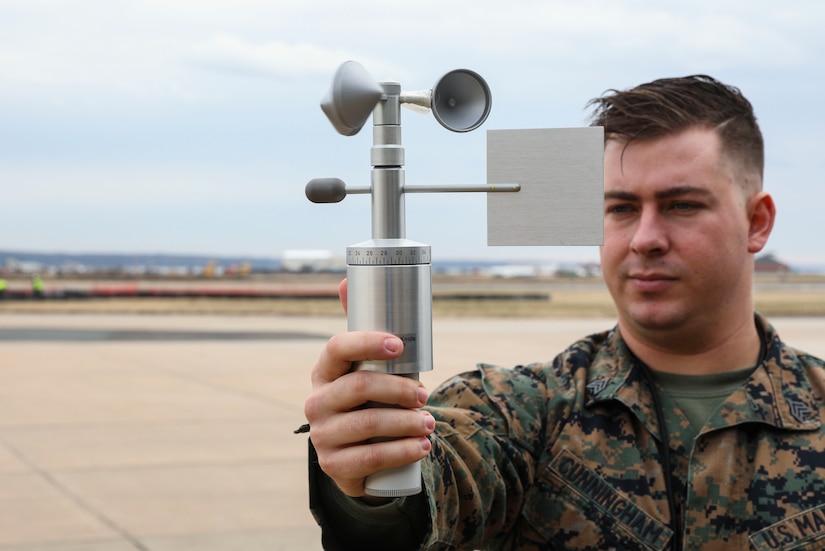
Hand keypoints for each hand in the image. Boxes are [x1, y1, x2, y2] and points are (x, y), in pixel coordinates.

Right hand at [304, 280, 434, 496]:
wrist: (358, 457)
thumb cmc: (368, 401)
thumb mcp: (365, 368)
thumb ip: (362, 329)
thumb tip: (346, 278)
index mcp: (324, 371)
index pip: (337, 348)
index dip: (367, 343)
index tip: (398, 345)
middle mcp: (316, 401)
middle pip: (358, 386)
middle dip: (399, 388)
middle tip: (425, 394)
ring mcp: (322, 435)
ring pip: (368, 423)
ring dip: (406, 422)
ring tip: (430, 422)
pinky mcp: (333, 465)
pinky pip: (370, 457)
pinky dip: (402, 451)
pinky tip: (421, 447)